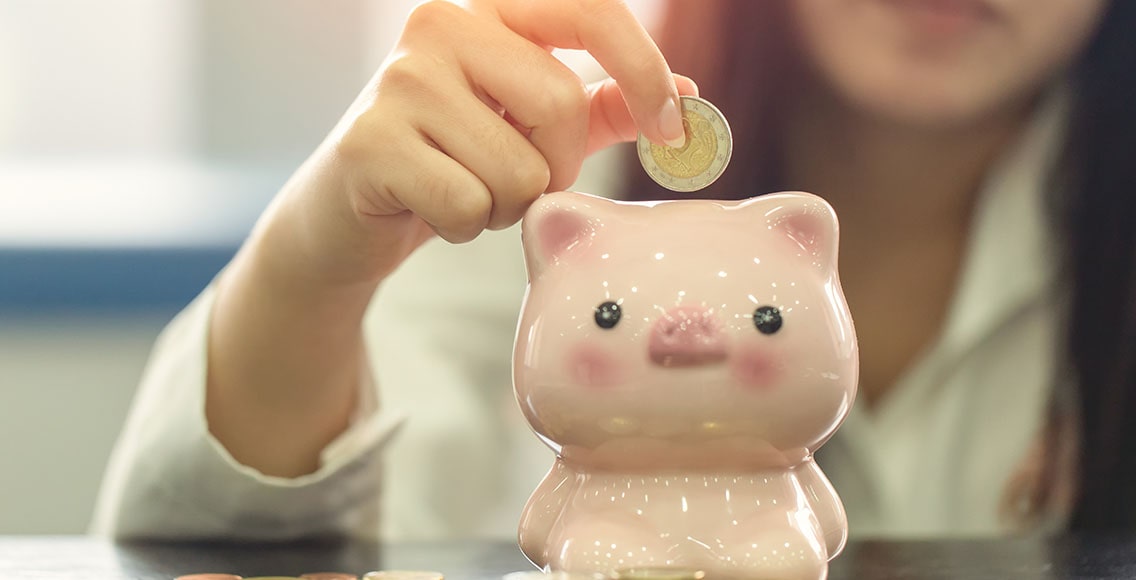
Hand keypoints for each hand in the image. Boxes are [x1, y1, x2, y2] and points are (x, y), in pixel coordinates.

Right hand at [280, 0, 696, 284]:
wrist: (348, 213)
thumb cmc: (450, 161)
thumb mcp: (532, 125)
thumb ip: (602, 106)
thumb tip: (686, 93)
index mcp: (486, 7)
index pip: (591, 10)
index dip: (643, 69)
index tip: (672, 129)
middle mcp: (438, 24)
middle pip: (561, 104)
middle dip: (555, 166)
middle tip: (518, 180)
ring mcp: (399, 80)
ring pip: (518, 169)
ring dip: (506, 205)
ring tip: (464, 191)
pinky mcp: (369, 141)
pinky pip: (469, 206)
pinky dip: (465, 227)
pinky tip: (430, 210)